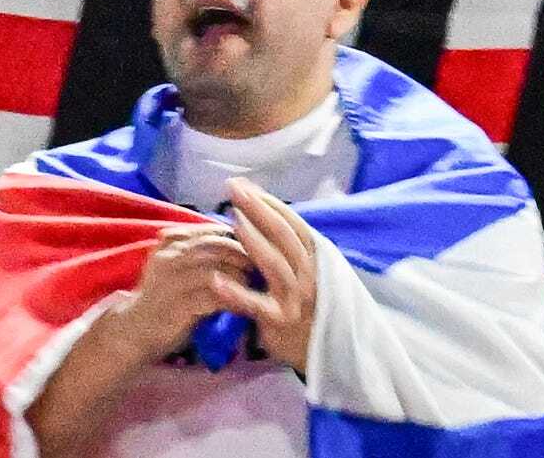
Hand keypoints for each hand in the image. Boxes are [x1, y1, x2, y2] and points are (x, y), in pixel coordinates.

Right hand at [106, 226, 247, 356]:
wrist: (134, 330)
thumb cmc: (160, 298)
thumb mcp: (170, 266)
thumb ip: (192, 251)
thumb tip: (232, 241)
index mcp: (169, 245)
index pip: (208, 231)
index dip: (234, 236)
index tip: (252, 244)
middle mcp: (170, 258)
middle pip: (214, 247)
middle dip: (241, 254)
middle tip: (260, 263)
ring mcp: (173, 282)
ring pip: (215, 270)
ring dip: (239, 275)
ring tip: (255, 282)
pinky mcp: (179, 306)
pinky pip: (212, 298)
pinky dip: (231, 299)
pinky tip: (244, 303)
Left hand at [217, 180, 319, 373]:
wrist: (328, 356)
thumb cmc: (312, 309)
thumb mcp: (310, 276)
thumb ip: (291, 251)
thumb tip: (266, 214)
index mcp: (317, 262)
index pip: (295, 226)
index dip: (272, 204)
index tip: (248, 186)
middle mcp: (310, 277)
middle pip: (285, 238)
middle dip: (260, 210)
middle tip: (234, 189)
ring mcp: (296, 300)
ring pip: (275, 265)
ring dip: (254, 241)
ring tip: (233, 220)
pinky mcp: (279, 323)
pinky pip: (256, 305)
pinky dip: (236, 292)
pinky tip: (216, 280)